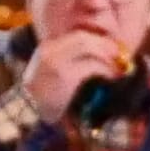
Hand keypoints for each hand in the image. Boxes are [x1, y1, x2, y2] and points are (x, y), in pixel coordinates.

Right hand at [0, 17, 135, 130]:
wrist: (29, 114)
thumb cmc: (45, 97)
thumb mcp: (53, 73)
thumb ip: (71, 61)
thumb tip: (99, 56)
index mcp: (48, 49)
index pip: (77, 36)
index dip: (99, 40)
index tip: (113, 47)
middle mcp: (50, 52)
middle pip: (83, 38)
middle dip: (105, 45)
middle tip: (120, 55)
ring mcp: (55, 62)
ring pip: (87, 47)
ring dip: (106, 56)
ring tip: (117, 67)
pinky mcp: (63, 76)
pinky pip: (90, 66)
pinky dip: (105, 69)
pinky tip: (111, 76)